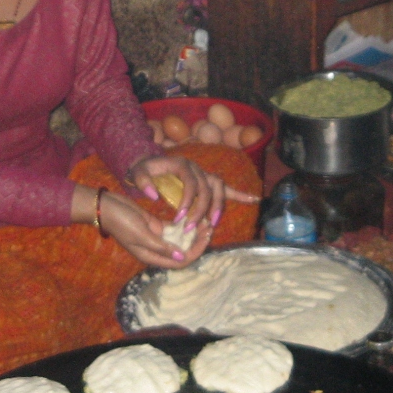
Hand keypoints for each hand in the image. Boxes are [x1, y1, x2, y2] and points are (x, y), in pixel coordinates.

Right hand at [98, 190, 210, 269]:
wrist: (105, 207)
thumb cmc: (121, 221)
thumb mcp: (141, 235)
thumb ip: (161, 247)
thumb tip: (182, 257)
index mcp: (152, 257)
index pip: (180, 261)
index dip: (196, 251)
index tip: (206, 237)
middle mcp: (156, 250)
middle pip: (182, 252)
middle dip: (197, 242)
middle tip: (209, 228)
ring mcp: (156, 238)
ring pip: (180, 240)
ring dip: (193, 233)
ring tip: (205, 221)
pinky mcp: (155, 226)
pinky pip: (174, 229)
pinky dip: (184, 225)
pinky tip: (193, 216)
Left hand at [127, 155, 259, 234]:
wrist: (151, 163)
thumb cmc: (145, 169)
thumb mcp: (138, 172)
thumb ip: (142, 181)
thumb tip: (153, 195)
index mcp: (183, 164)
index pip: (191, 183)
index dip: (188, 201)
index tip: (179, 218)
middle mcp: (198, 168)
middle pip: (207, 189)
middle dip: (201, 210)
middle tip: (191, 228)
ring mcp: (205, 174)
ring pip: (219, 189)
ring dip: (217, 207)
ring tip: (211, 225)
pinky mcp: (209, 182)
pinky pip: (227, 188)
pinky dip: (241, 195)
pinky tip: (254, 200)